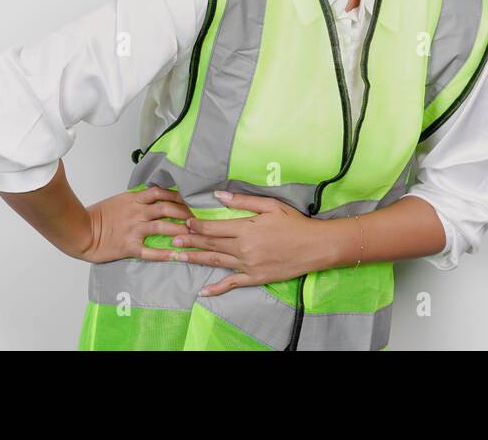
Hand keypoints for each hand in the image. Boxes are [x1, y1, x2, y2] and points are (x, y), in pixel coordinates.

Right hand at [75, 186, 193, 263]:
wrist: (81, 231)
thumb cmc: (98, 216)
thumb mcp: (119, 200)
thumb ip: (137, 199)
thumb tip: (154, 196)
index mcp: (134, 199)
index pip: (161, 193)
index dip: (178, 195)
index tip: (190, 199)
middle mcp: (136, 213)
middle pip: (166, 209)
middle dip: (185, 213)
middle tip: (198, 218)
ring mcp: (134, 230)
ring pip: (163, 227)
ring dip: (180, 231)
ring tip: (195, 235)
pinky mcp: (130, 247)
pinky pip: (151, 251)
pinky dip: (166, 253)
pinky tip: (178, 255)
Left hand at [140, 190, 322, 295]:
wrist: (315, 246)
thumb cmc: (294, 223)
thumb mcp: (270, 206)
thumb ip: (243, 201)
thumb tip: (219, 195)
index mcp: (245, 228)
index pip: (214, 227)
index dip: (197, 225)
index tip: (184, 222)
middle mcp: (243, 248)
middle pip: (210, 244)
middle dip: (189, 241)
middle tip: (171, 239)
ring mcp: (248, 265)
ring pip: (216, 262)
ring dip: (195, 259)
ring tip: (178, 257)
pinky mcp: (255, 278)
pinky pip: (232, 283)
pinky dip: (216, 288)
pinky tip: (203, 291)